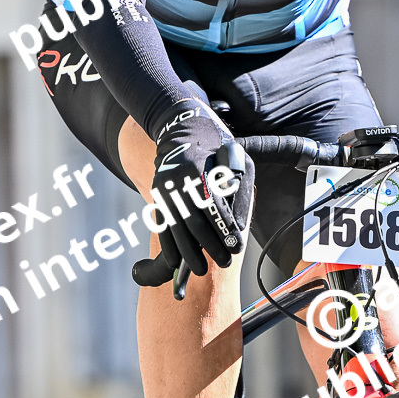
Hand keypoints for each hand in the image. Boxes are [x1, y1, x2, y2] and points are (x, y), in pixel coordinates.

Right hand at [149, 102, 253, 275]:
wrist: (180, 128)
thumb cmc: (216, 146)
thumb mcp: (237, 161)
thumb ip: (240, 191)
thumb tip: (240, 226)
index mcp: (201, 172)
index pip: (215, 209)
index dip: (225, 231)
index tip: (236, 249)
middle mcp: (180, 182)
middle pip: (195, 223)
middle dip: (210, 247)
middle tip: (224, 262)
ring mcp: (165, 189)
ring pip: (176, 228)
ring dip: (188, 253)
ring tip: (200, 270)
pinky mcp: (158, 195)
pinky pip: (161, 225)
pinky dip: (168, 245)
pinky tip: (174, 262)